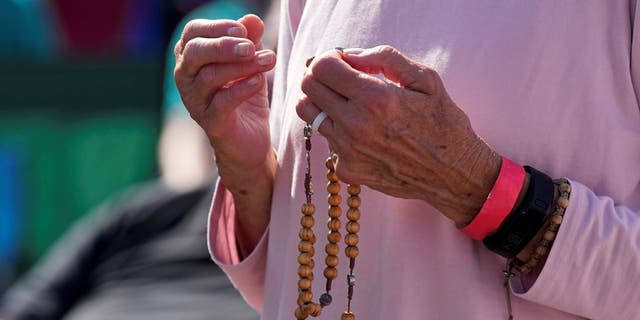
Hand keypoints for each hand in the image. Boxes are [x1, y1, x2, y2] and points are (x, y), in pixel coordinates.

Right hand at [174, 15, 277, 254]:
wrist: (249, 141)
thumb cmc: (245, 97)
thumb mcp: (251, 64)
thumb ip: (250, 41)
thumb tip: (253, 19)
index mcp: (191, 59)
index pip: (193, 33)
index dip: (217, 27)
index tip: (244, 29)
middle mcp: (186, 79)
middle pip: (195, 52)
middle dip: (224, 45)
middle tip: (251, 46)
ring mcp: (195, 102)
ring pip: (210, 77)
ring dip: (242, 66)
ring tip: (268, 60)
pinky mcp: (210, 123)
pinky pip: (222, 103)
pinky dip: (241, 89)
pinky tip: (259, 82)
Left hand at [296, 46, 500, 223]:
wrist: (454, 174)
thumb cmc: (444, 123)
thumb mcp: (425, 79)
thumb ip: (384, 58)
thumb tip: (349, 55)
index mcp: (376, 99)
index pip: (321, 68)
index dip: (328, 58)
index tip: (341, 61)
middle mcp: (356, 126)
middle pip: (307, 89)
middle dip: (320, 76)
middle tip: (340, 78)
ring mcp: (348, 151)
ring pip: (310, 114)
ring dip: (324, 102)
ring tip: (348, 103)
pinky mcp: (347, 170)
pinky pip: (327, 141)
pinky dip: (338, 132)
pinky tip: (363, 133)